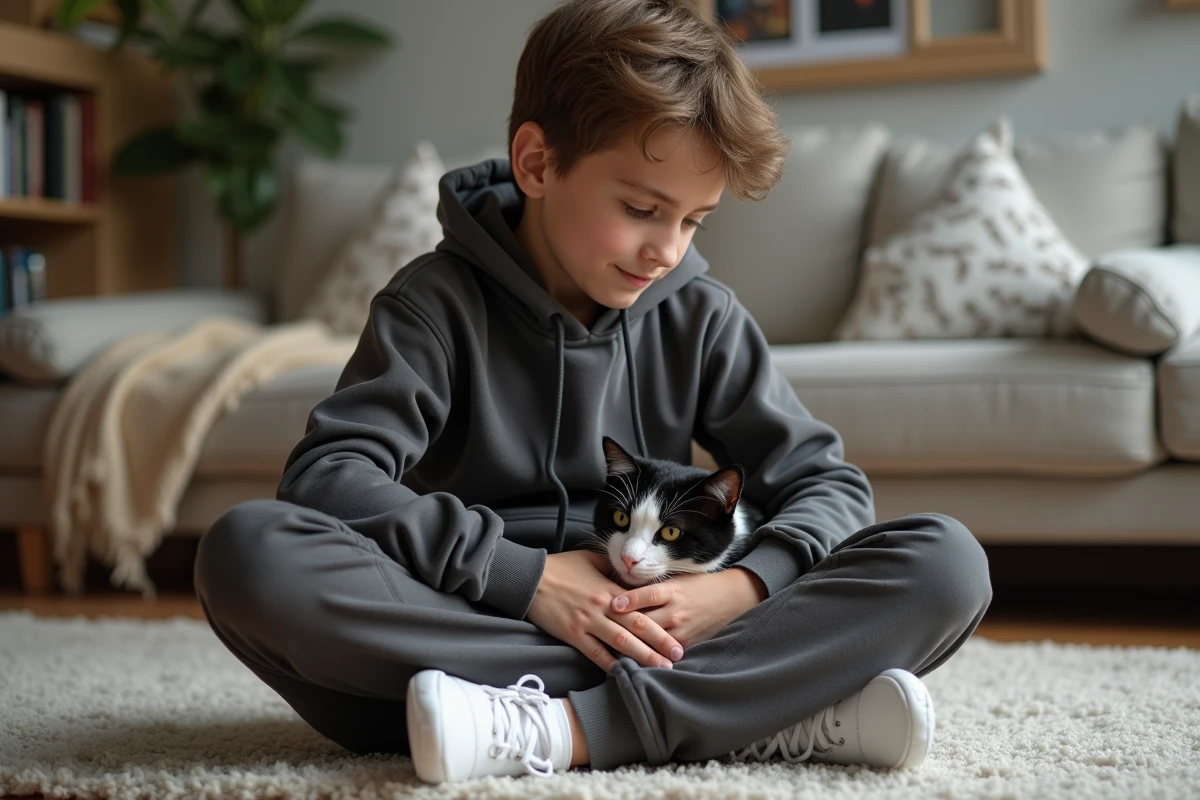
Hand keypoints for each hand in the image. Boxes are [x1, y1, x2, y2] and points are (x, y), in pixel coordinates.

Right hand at [526, 549, 684, 672]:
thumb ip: (612, 569)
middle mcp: (603, 607)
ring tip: (659, 668)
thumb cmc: (561, 567)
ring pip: (621, 642)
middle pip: (637, 627)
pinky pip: (595, 653)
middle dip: (660, 642)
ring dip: (642, 656)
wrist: (530, 578)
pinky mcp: (573, 634)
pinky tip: (623, 673)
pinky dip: (609, 664)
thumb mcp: (591, 560)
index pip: (642, 607)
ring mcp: (588, 622)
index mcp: (610, 589)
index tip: (674, 630)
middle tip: (678, 656)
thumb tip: (629, 574)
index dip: (660, 620)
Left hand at [609, 567, 766, 651]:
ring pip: (653, 642)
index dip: (629, 600)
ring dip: (634, 648)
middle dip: (623, 629)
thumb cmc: (698, 585)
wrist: (731, 598)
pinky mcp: (688, 644)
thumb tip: (620, 593)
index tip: (611, 604)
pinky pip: (665, 653)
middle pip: (645, 622)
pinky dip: (651, 657)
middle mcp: (676, 611)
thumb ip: (652, 589)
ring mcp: (682, 630)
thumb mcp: (676, 580)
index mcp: (672, 591)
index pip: (647, 594)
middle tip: (602, 632)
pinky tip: (635, 663)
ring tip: (612, 652)